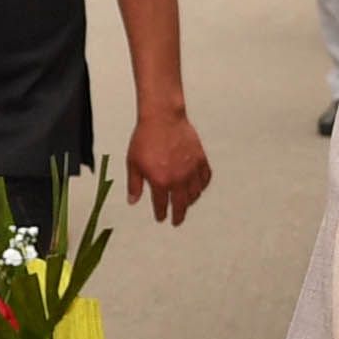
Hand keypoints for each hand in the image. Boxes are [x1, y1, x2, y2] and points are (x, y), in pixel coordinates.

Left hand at [125, 106, 210, 225]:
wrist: (162, 117)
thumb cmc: (145, 138)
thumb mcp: (133, 163)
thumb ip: (134, 184)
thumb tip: (133, 201)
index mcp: (160, 182)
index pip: (162, 205)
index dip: (161, 214)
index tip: (161, 218)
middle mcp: (178, 179)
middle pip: (181, 204)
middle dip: (178, 215)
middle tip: (177, 221)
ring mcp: (191, 170)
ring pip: (195, 194)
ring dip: (190, 202)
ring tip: (186, 204)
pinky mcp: (200, 159)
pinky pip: (205, 178)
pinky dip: (202, 186)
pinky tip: (198, 188)